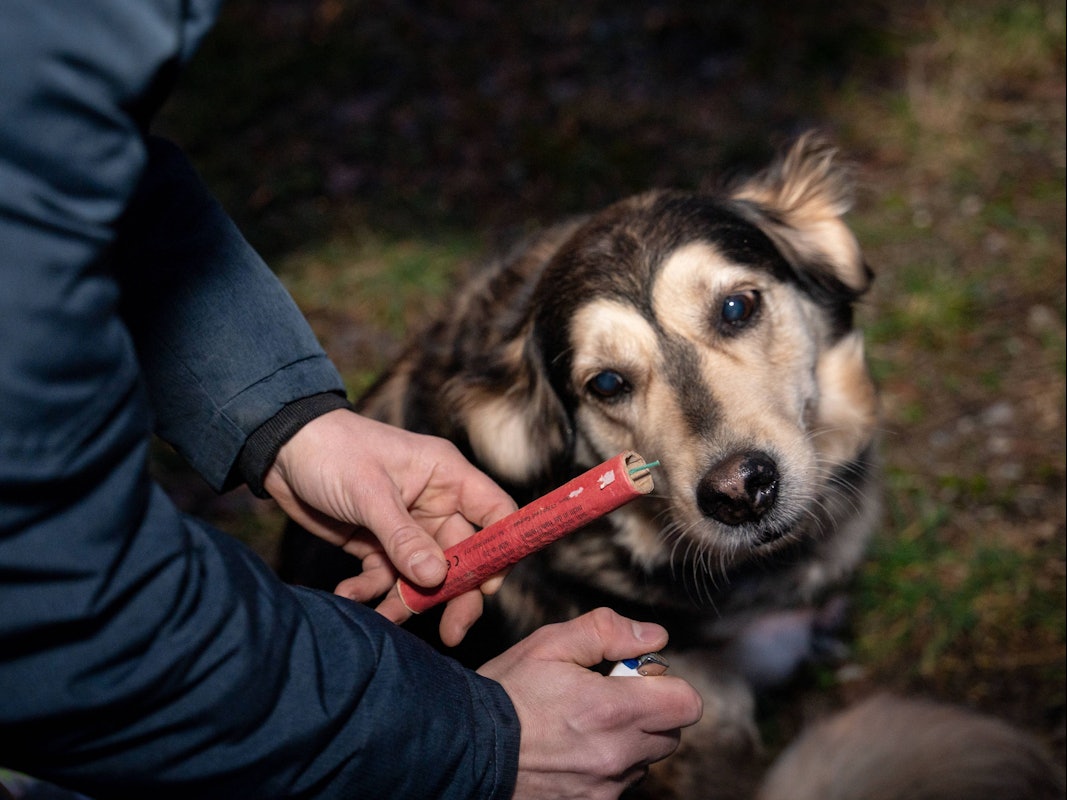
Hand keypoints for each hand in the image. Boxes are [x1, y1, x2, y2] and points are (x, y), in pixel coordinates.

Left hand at [264, 409, 515, 644]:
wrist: (279, 450)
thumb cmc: (332, 451)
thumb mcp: (369, 493)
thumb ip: (402, 538)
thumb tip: (436, 577)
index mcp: (447, 476)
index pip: (495, 513)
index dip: (500, 549)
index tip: (490, 586)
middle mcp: (433, 503)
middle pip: (462, 556)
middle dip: (456, 595)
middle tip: (451, 633)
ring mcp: (406, 527)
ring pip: (422, 576)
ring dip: (407, 601)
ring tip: (384, 620)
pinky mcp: (375, 544)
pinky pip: (385, 578)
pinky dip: (371, 592)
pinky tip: (348, 595)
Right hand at [478, 608, 703, 798]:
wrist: (465, 748)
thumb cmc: (507, 692)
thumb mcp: (550, 644)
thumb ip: (607, 632)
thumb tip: (655, 637)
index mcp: (613, 710)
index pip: (687, 705)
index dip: (667, 685)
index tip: (635, 676)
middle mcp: (616, 755)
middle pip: (670, 734)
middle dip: (648, 712)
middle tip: (605, 697)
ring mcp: (604, 788)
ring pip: (644, 761)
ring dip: (627, 741)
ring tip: (581, 725)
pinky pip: (617, 785)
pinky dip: (605, 767)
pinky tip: (570, 751)